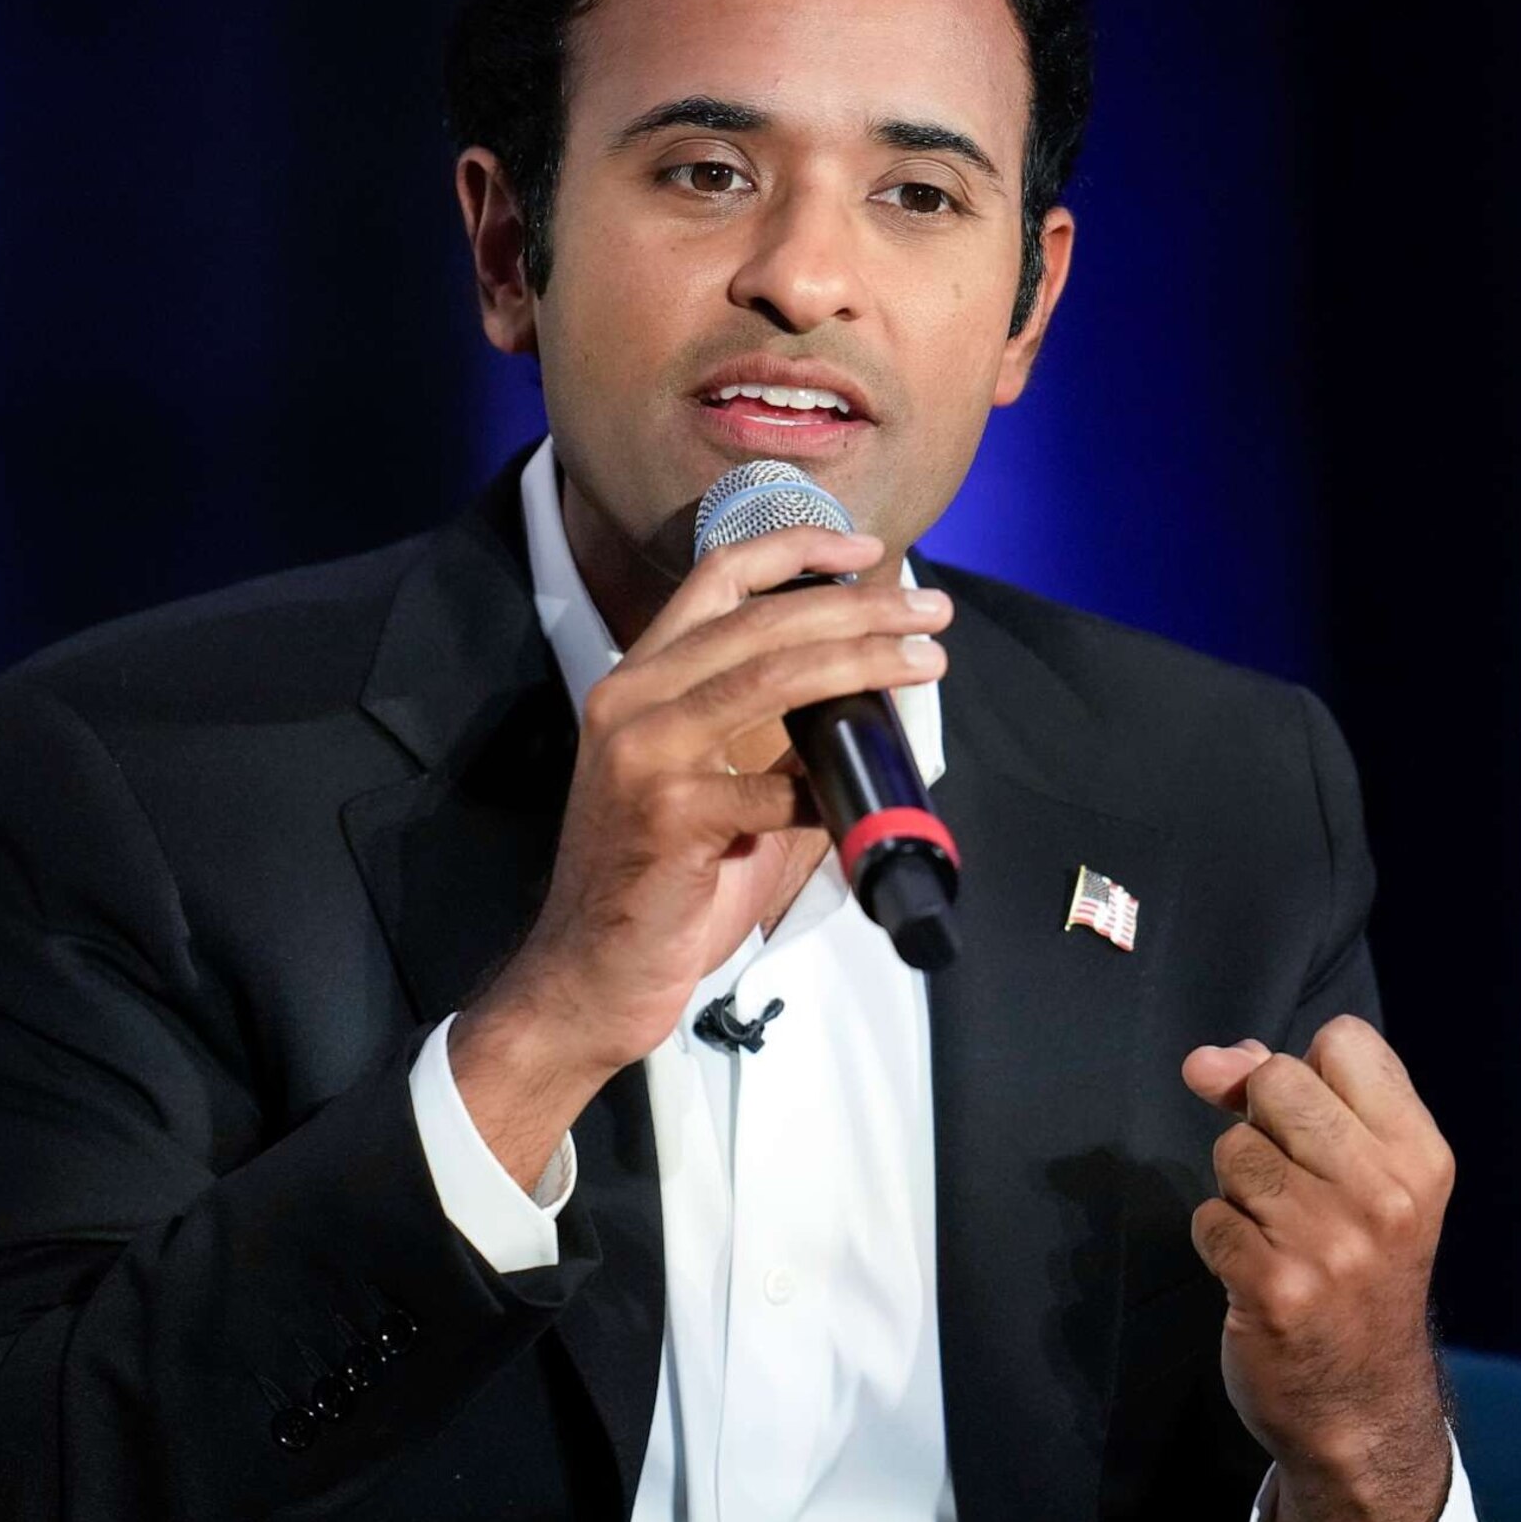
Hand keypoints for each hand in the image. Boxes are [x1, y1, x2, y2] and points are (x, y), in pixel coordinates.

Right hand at [448, 523, 950, 1182]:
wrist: (589, 974)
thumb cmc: (658, 885)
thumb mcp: (710, 787)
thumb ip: (772, 739)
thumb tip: (870, 700)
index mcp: (639, 679)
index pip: (715, 577)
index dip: (794, 548)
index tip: (866, 548)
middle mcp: (631, 699)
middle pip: (762, 620)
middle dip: (860, 608)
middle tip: (931, 616)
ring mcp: (643, 753)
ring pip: (772, 678)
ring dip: (863, 663)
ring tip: (927, 662)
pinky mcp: (665, 814)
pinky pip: (774, 789)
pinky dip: (831, 789)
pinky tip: (867, 798)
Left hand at [1181, 1014, 1455, 1521]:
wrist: (1361, 1411)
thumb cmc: (1357, 1277)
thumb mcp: (1366, 1182)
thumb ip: (1299, 1100)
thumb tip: (1208, 1061)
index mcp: (1422, 1157)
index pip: (1344, 1039)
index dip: (1304, 1071)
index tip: (1307, 1126)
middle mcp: (1387, 1195)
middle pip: (1275, 1081)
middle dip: (1260, 1124)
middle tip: (1291, 1192)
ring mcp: (1332, 1243)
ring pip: (1233, 1152)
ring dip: (1238, 1193)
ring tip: (1281, 1239)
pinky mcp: (1274, 1288)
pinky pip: (1208, 1218)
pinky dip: (1218, 1242)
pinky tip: (1256, 1277)